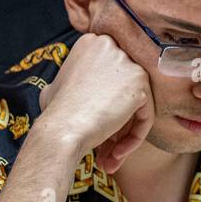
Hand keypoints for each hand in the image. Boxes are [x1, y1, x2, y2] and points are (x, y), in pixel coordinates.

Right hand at [37, 32, 154, 173]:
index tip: (98, 127)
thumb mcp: (57, 86)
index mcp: (91, 43)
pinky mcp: (140, 84)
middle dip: (117, 124)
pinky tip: (116, 155)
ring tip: (109, 159)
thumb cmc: (55, 114)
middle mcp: (110, 46)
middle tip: (106, 151)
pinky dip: (134, 138)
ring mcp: (127, 63)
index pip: (112, 76)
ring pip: (137, 105)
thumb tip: (81, 88)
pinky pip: (146, 116)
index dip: (106, 105)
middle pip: (125, 90)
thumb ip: (73, 80)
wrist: (60, 130)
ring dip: (124, 136)